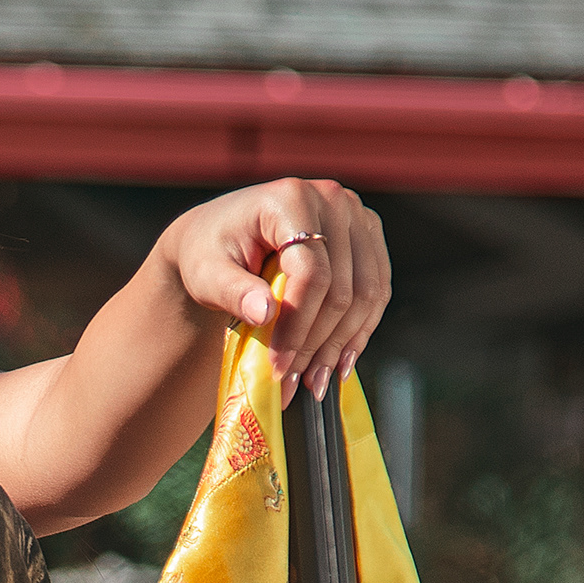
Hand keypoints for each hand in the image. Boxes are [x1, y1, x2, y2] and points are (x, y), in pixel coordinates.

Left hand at [161, 179, 393, 402]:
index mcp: (290, 199)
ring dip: (343, 344)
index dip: (298, 326)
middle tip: (296, 383)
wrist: (221, 236)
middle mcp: (331, 200)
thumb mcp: (207, 273)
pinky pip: (377, 291)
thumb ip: (233, 292)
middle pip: (343, 287)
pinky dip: (360, 330)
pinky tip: (340, 360)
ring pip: (367, 294)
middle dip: (319, 343)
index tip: (279, 365)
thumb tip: (264, 313)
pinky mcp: (367, 237)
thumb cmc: (209, 252)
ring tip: (316, 382)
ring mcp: (355, 216)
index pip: (312, 273)